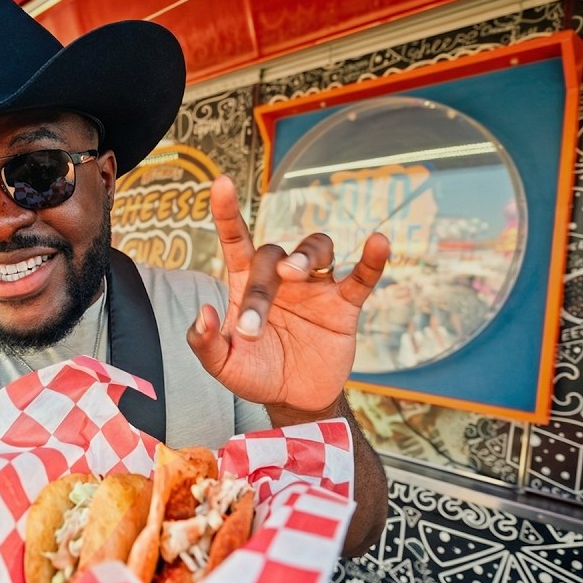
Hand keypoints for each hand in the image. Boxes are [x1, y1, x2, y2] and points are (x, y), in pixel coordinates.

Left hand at [186, 176, 389, 412]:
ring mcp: (315, 287)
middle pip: (273, 257)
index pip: (236, 238)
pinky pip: (361, 276)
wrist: (295, 399)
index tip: (220, 183)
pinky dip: (372, 260)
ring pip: (316, 248)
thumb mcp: (223, 366)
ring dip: (306, 255)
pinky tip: (379, 242)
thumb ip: (205, 344)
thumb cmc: (256, 374)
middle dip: (261, 291)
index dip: (227, 211)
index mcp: (247, 283)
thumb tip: (204, 313)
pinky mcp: (344, 305)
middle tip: (252, 329)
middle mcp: (282, 277)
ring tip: (296, 274)